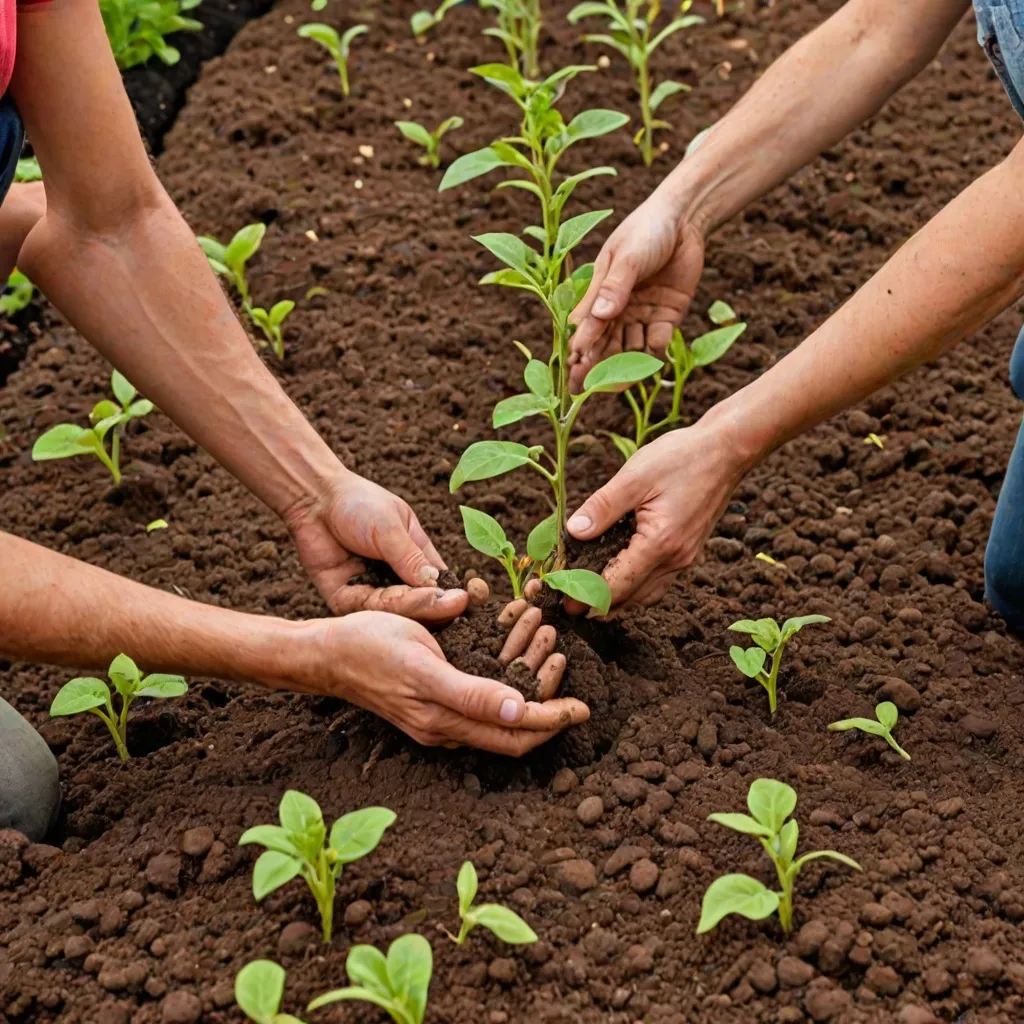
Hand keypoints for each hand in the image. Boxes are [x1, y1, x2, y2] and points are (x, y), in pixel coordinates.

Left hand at [285, 471, 481, 623]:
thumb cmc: (359, 503)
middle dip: (434, 605)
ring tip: (426, 601)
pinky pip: (365, 610)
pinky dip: (380, 607)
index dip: (454, 594)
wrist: (315, 498)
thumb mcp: (391, 527)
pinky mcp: (344, 599)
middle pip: (420, 604)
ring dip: (412, 607)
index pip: (441, 585)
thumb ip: (410, 558)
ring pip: (395, 611)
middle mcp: (396, 580)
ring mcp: (370, 591)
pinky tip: (393, 600)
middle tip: (451, 605)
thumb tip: (439, 587)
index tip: (469, 597)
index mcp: (416, 559)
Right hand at [296, 611, 585, 755]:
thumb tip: (518, 709)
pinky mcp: (429, 709)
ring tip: (549, 656)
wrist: (325, 655)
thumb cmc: (370, 645)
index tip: (583, 708)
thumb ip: (470, 691)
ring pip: (497, 719)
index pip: (513, 732)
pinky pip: (478, 709)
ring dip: (528, 694)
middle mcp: (443, 728)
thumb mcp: (423, 661)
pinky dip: (504, 690)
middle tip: (571, 678)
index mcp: (444, 718)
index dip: (552, 720)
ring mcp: (435, 722)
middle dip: (547, 707)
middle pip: (511, 732)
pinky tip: (514, 666)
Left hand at [566, 418, 747, 608]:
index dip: (587, 596)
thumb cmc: (682, 458)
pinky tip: (618, 577)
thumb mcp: (635, 476)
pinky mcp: (688, 551)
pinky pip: (658, 581)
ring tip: (588, 597)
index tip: (563, 601)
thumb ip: (602, 507)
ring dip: (618, 600)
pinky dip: (635, 587)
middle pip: (631, 598)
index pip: (616, 585)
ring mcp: (685, 557)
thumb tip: (573, 531)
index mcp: (659, 543)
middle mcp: (675, 559)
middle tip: (568, 603)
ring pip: (646, 595)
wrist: (726, 450)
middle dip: (598, 605)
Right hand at [568, 193, 704, 392]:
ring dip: (623, 366)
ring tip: (616, 385)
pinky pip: (657, 343)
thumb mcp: (628, 256)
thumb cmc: (647, 230)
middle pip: (604, 344)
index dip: (580, 347)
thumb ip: (616, 286)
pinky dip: (654, 353)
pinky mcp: (666, 318)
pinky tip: (650, 361)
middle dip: (594, 366)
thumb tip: (602, 314)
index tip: (573, 367)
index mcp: (601, 293)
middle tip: (582, 390)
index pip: (587, 326)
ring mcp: (642, 316)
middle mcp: (619, 309)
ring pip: (629, 349)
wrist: (685, 219)